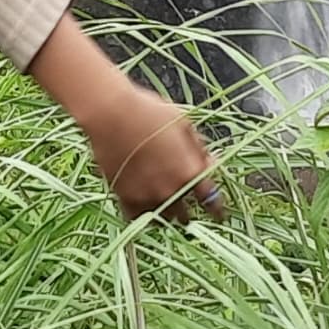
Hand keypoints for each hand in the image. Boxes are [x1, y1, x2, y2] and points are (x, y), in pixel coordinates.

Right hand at [23, 16, 220, 221]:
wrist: (111, 113)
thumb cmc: (149, 111)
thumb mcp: (183, 123)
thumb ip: (198, 148)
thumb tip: (210, 163)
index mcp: (190, 170)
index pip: (211, 201)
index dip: (217, 210)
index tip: (218, 214)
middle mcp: (171, 189)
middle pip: (186, 214)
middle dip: (188, 211)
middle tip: (187, 209)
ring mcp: (147, 195)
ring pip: (163, 218)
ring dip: (168, 214)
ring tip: (167, 210)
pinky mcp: (124, 197)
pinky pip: (137, 217)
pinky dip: (143, 215)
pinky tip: (145, 210)